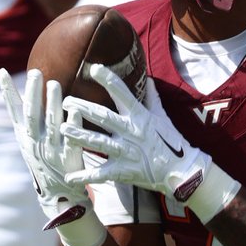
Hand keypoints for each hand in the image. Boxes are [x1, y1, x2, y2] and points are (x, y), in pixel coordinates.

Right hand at [0, 68, 106, 245]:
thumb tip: (22, 90)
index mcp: (24, 137)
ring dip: (53, 103)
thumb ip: (27, 119)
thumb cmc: (43, 161)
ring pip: (52, 124)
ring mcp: (52, 151)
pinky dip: (73, 123)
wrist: (58, 195)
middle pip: (32, 115)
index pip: (14, 111)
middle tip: (35, 72)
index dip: (7, 92)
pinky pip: (72, 138)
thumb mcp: (29, 142)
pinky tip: (75, 108)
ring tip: (54, 83)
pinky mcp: (69, 158)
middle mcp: (35, 142)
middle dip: (33, 93)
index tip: (2, 71)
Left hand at [61, 64, 212, 202]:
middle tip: (65, 100)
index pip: (122, 93)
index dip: (108, 80)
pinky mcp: (124, 171)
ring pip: (98, 143)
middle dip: (83, 108)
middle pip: (103, 117)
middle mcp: (131, 132)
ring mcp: (127, 152)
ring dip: (79, 136)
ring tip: (63, 128)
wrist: (182, 171)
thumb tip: (148, 78)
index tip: (93, 68)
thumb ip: (152, 97)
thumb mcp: (162, 116)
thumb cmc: (171, 141)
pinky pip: (101, 174)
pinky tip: (69, 177)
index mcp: (139, 116)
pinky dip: (85, 176)